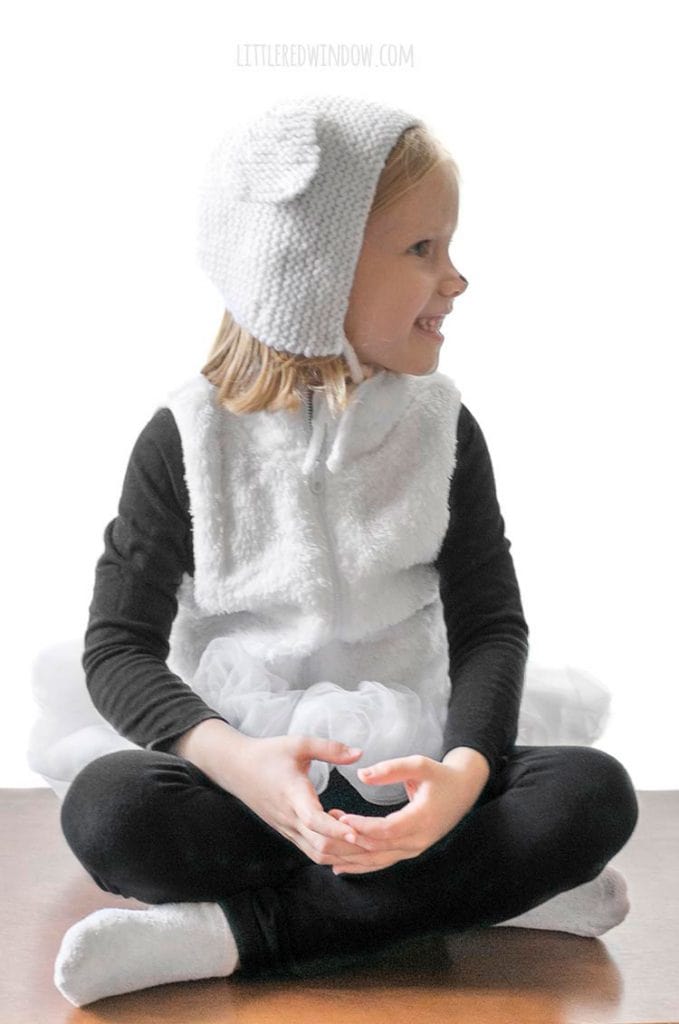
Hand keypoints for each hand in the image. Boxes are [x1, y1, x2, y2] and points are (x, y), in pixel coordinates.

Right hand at [220, 734, 374, 865]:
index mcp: (293, 795)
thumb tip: (360, 753)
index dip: (337, 829)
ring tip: (367, 842)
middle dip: (350, 849)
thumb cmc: (268, 753)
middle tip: (379, 843)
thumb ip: (330, 749)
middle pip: (320, 846)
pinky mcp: (287, 832)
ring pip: (317, 854)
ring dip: (342, 853)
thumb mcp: (299, 743)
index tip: (359, 833)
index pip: (315, 820)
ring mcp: (287, 829)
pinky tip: (348, 839)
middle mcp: (290, 818)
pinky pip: (311, 850)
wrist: (236, 768)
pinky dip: (332, 851)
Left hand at [325, 753, 487, 874]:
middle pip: (379, 849)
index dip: (362, 826)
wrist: (464, 790)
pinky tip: (342, 866)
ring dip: (352, 857)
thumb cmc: (440, 775)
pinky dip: (362, 864)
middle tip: (324, 829)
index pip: (386, 829)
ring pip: (379, 860)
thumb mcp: (419, 764)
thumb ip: (391, 769)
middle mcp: (419, 840)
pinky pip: (384, 861)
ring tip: (326, 851)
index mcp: (422, 819)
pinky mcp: (411, 850)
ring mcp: (416, 849)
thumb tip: (362, 775)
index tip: (340, 819)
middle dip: (350, 842)